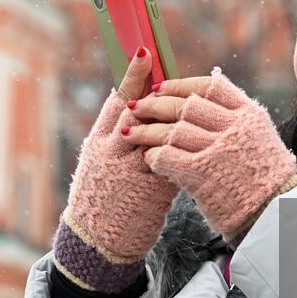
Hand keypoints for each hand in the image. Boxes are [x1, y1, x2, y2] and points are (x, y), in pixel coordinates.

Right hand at [54, 48, 179, 292]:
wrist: (97, 243)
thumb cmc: (100, 197)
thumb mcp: (99, 162)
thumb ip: (117, 136)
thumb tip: (140, 103)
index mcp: (98, 143)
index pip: (117, 102)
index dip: (133, 76)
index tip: (146, 53)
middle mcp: (113, 154)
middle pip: (140, 112)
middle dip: (159, 89)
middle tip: (178, 69)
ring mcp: (132, 171)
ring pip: (161, 136)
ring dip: (177, 120)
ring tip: (194, 101)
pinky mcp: (153, 189)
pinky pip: (175, 162)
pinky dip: (187, 151)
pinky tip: (199, 142)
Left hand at [121, 67, 296, 240]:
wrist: (272, 212)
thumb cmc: (262, 173)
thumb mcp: (258, 133)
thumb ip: (234, 111)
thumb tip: (211, 80)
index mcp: (247, 113)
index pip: (209, 86)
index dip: (179, 85)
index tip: (160, 87)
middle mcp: (232, 127)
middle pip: (185, 106)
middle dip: (155, 104)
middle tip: (137, 106)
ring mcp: (216, 150)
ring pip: (171, 130)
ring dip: (145, 130)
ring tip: (129, 132)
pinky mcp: (201, 174)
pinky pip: (167, 156)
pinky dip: (153, 154)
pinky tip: (147, 156)